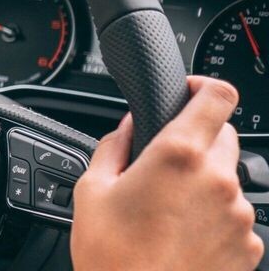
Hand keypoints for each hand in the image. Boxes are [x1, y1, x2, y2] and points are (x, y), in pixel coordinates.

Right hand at [72, 76, 262, 269]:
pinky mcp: (248, 246)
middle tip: (163, 165)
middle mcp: (218, 180)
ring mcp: (238, 215)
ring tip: (166, 213)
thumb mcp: (91, 190)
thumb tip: (130, 126)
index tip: (190, 92)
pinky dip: (213, 219)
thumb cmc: (111, 257)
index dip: (205, 86)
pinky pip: (234, 217)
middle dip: (197, 140)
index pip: (218, 95)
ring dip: (204, 183)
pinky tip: (181, 237)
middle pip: (224, 135)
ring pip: (228, 179)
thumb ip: (115, 146)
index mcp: (179, 155)